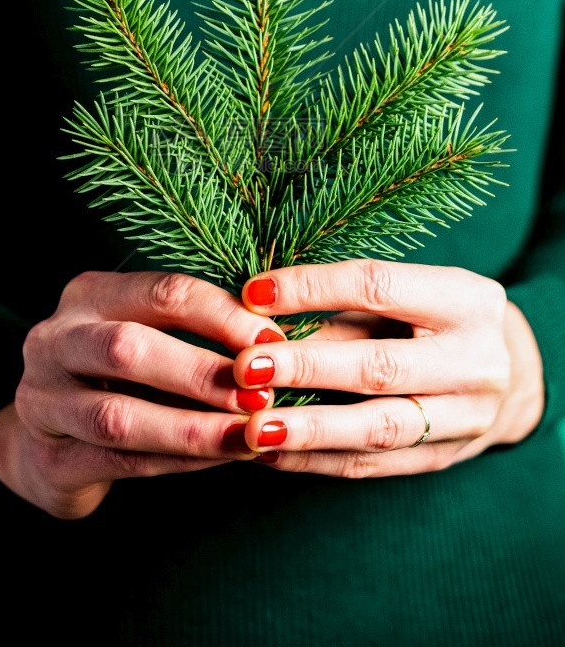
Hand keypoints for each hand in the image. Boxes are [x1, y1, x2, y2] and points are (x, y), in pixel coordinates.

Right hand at [0, 270, 285, 517]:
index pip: (160, 292)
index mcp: (88, 296)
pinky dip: (177, 460)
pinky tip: (221, 457)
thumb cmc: (119, 376)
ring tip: (248, 434)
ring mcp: (43, 403)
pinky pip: (120, 462)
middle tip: (260, 392)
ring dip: (192, 427)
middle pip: (127, 349)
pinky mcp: (49, 460)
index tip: (274, 339)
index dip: (221, 315)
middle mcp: (55, 341)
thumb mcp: (146, 333)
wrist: (47, 440)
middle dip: (201, 371)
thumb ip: (193, 329)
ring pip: (118, 417)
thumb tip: (277, 338)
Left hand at [234, 259, 544, 476]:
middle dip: (306, 367)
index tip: (253, 294)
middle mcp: (477, 361)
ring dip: (309, 429)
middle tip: (245, 368)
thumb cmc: (433, 321)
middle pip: (380, 365)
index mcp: (466, 301)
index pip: (378, 286)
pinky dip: (317, 461)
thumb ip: (341, 310)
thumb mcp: (402, 298)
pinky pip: (374, 465)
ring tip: (252, 428)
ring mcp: (467, 418)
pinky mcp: (445, 458)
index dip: (312, 288)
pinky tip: (272, 453)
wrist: (505, 373)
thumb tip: (259, 318)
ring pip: (378, 427)